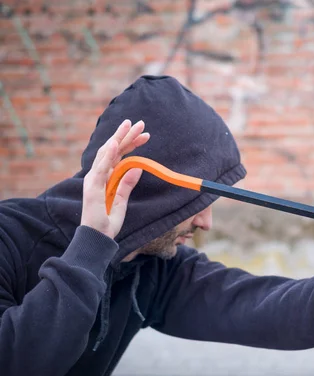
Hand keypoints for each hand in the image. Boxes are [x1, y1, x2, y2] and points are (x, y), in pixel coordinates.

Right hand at [81, 119, 149, 238]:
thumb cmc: (108, 222)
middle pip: (113, 150)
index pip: (119, 155)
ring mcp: (94, 180)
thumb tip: (138, 167)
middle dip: (127, 135)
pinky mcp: (92, 188)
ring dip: (118, 138)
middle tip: (141, 123)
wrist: (98, 238)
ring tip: (129, 125)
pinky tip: (116, 143)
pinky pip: (101, 168)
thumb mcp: (122, 200)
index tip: (146, 135)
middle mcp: (98, 176)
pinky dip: (108, 155)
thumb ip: (127, 184)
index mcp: (105, 178)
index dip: (131, 144)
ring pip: (107, 154)